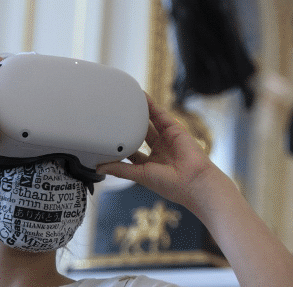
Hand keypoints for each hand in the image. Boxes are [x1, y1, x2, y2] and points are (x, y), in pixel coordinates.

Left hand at [97, 93, 218, 209]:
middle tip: (113, 118)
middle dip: (127, 127)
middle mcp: (157, 151)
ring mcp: (166, 139)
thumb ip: (119, 169)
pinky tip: (141, 96)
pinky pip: (159, 114)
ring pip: (148, 123)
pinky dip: (150, 105)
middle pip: (138, 135)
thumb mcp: (139, 175)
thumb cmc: (170, 184)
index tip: (106, 138)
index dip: (119, 145)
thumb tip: (99, 168)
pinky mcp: (173, 129)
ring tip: (125, 102)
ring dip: (138, 113)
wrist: (193, 181)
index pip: (130, 152)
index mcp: (148, 164)